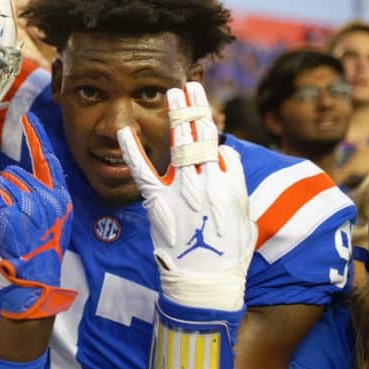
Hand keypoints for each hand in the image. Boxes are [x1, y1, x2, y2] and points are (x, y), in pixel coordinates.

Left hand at [0, 114, 76, 319]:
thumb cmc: (42, 252)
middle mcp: (44, 196)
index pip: (48, 160)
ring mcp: (25, 203)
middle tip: (0, 210)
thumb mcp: (56, 223)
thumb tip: (17, 184)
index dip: (37, 137)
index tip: (28, 119)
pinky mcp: (5, 212)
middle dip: (4, 188)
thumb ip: (44, 199)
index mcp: (59, 197)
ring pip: (0, 183)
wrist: (36, 276)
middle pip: (15, 174)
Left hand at [118, 82, 255, 310]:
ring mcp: (181, 189)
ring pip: (180, 143)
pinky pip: (142, 169)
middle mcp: (207, 181)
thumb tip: (226, 158)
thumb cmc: (227, 255)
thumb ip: (236, 184)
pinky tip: (123, 130)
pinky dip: (131, 149)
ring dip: (176, 115)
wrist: (205, 281)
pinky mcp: (157, 201)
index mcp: (229, 184)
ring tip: (173, 93)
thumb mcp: (244, 217)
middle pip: (201, 135)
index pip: (219, 146)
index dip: (209, 127)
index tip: (203, 109)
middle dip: (195, 108)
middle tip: (188, 86)